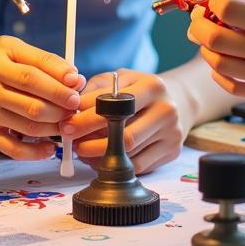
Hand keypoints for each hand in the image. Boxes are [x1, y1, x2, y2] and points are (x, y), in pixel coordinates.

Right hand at [0, 37, 84, 160]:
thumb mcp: (11, 49)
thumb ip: (43, 61)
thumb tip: (75, 80)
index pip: (34, 72)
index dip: (61, 80)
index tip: (78, 84)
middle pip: (33, 101)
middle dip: (62, 106)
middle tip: (76, 106)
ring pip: (28, 125)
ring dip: (55, 127)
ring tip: (68, 122)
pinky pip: (13, 149)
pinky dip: (36, 152)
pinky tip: (50, 147)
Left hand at [64, 69, 186, 173]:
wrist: (177, 100)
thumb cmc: (140, 89)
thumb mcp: (121, 78)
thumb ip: (97, 88)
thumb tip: (72, 106)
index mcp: (153, 86)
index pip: (116, 106)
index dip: (87, 117)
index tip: (67, 123)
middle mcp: (166, 109)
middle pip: (125, 136)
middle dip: (91, 141)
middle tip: (71, 142)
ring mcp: (172, 133)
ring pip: (130, 154)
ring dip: (99, 156)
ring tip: (83, 150)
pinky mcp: (172, 151)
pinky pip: (138, 166)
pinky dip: (115, 166)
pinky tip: (101, 158)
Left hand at [187, 0, 244, 108]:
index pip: (228, 10)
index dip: (214, 1)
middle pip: (215, 39)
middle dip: (199, 25)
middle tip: (198, 18)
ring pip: (219, 65)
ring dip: (206, 49)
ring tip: (208, 39)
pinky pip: (233, 87)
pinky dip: (220, 73)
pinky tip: (222, 62)